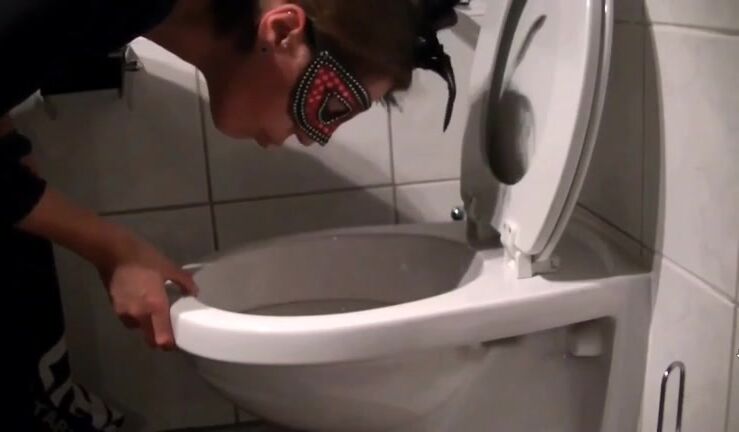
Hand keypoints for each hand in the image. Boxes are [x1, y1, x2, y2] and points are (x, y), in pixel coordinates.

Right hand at [96, 232, 197, 350]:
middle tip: (169, 330)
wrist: (113, 251)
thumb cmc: (144, 258)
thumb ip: (184, 281)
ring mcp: (125, 313)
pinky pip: (129, 320)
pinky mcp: (114, 308)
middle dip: (160, 339)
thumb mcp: (169, 267)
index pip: (162, 340)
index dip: (170, 345)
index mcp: (155, 307)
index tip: (178, 341)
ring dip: (147, 327)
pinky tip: (141, 305)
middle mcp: (139, 315)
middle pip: (150, 340)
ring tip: (155, 314)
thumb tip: (193, 292)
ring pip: (139, 330)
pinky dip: (136, 318)